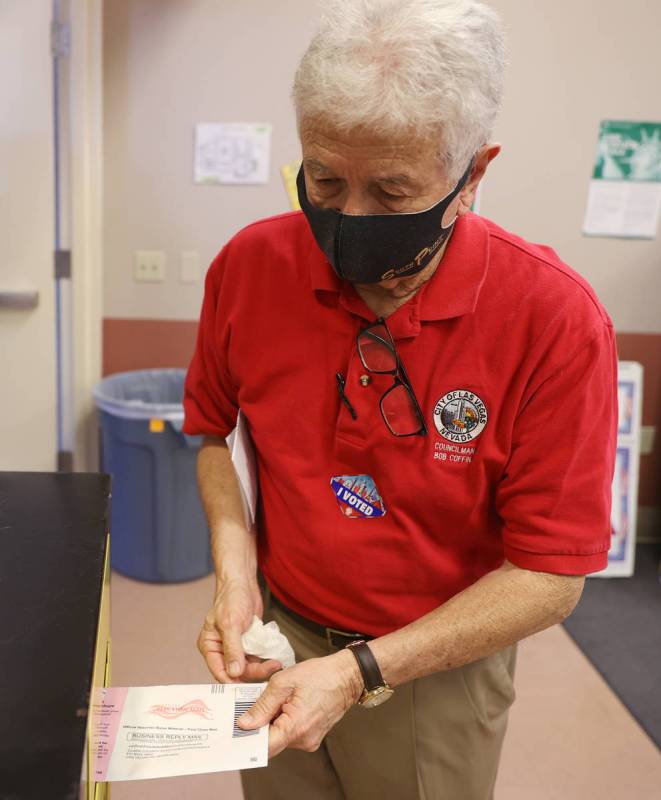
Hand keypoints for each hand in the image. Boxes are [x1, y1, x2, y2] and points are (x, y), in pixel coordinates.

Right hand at [197, 577, 282, 682]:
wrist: (243, 584)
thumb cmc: (231, 599)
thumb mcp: (231, 624)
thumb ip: (232, 649)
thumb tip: (234, 672)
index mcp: (210, 647)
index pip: (219, 672)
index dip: (234, 680)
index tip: (251, 685)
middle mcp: (221, 650)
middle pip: (236, 672)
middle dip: (254, 672)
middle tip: (272, 668)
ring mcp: (236, 648)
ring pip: (248, 667)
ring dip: (262, 667)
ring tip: (276, 663)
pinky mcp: (248, 644)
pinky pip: (256, 658)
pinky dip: (264, 660)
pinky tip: (274, 659)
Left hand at [237, 649, 362, 756]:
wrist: (348, 676)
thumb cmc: (319, 675)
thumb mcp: (284, 682)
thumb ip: (262, 705)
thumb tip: (244, 723)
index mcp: (295, 728)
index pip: (264, 746)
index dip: (248, 737)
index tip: (238, 726)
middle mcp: (303, 740)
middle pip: (271, 740)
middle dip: (261, 722)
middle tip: (257, 702)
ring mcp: (309, 740)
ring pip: (280, 735)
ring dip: (273, 719)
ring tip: (278, 697)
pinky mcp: (313, 736)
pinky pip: (291, 732)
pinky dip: (284, 720)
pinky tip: (288, 702)